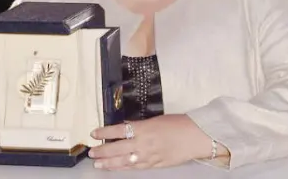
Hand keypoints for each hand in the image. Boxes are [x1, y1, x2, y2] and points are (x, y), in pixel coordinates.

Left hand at [88, 114, 225, 169]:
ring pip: (124, 162)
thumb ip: (139, 125)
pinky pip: (135, 168)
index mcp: (143, 128)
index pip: (118, 130)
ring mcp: (148, 156)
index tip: (93, 133)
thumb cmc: (177, 123)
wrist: (196, 137)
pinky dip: (124, 168)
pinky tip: (115, 168)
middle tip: (91, 152)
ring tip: (97, 164)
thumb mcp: (155, 119)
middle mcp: (143, 143)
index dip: (104, 132)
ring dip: (109, 163)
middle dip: (102, 151)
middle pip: (117, 149)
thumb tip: (125, 126)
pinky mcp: (155, 165)